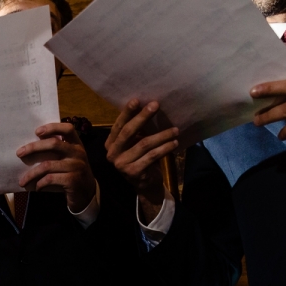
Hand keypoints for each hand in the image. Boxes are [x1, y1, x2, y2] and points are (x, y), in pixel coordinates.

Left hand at [16, 122, 95, 211]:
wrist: (87, 194)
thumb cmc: (72, 173)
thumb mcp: (69, 159)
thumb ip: (57, 151)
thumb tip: (30, 147)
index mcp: (76, 144)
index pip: (67, 129)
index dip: (52, 127)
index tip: (37, 131)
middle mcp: (78, 153)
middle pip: (54, 144)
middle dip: (33, 147)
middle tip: (19, 153)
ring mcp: (76, 167)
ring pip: (47, 165)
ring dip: (31, 174)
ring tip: (22, 181)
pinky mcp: (72, 180)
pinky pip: (50, 179)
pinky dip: (40, 184)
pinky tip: (37, 187)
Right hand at [105, 100, 178, 221]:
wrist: (145, 185)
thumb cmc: (140, 159)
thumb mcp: (135, 143)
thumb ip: (136, 130)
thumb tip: (148, 106)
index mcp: (110, 144)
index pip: (118, 125)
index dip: (127, 112)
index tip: (137, 100)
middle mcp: (112, 154)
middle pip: (128, 132)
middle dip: (143, 117)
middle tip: (156, 105)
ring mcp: (121, 164)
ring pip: (144, 144)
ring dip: (161, 135)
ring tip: (175, 130)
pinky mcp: (133, 172)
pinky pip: (152, 156)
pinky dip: (165, 148)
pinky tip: (174, 143)